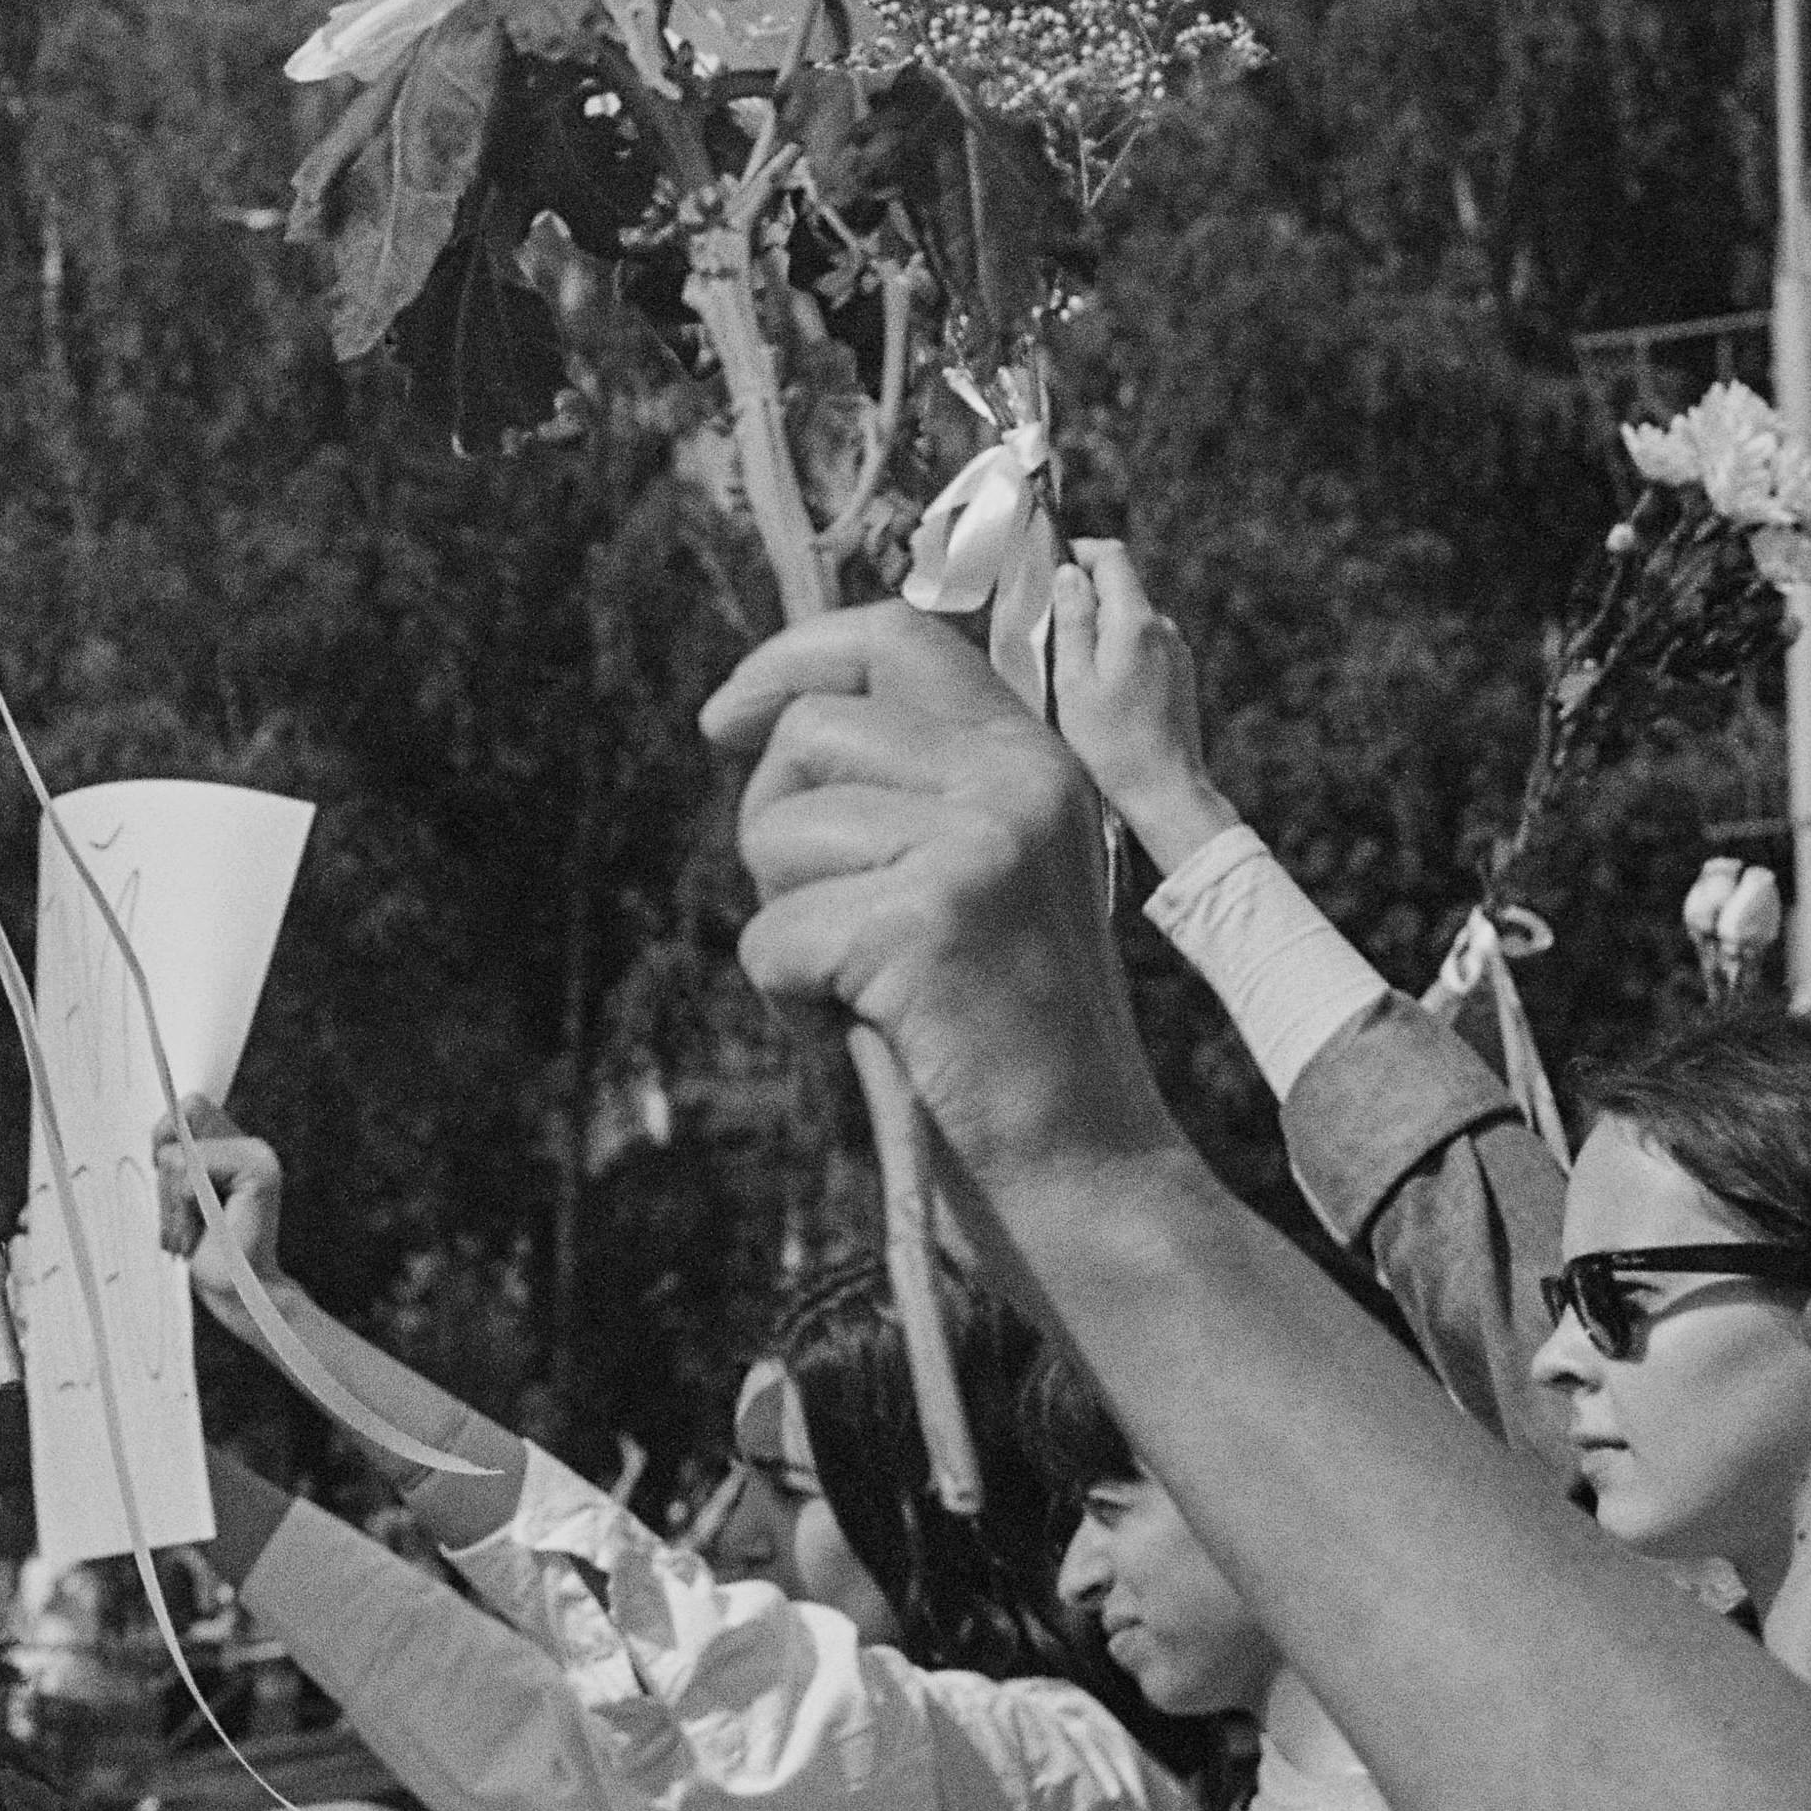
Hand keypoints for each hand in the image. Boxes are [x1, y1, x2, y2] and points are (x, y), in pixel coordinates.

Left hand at [159, 1102, 287, 1315]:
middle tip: (183, 1211)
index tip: (168, 1179)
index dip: (164, 1134)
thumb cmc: (201, 1247)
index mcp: (232, 1144)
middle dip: (165, 1172)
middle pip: (180, 1121)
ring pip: (178, 1155)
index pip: (187, 1106)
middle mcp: (250, 1143)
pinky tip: (202, 1234)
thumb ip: (173, 1155)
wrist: (236, 1291)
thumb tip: (160, 1131)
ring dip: (171, 1202)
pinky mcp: (258, 1171)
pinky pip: (191, 1173)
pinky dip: (184, 1207)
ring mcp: (258, 1154)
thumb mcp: (174, 1193)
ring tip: (192, 1231)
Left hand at [705, 602, 1187, 1203]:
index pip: (893, 636)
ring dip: (787, 922)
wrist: (1088, 1174)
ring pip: (777, 830)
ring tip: (867, 986)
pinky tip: (866, 1031)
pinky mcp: (930, 921)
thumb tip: (765, 717)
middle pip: (807, 731)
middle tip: (831, 922)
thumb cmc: (1003, 1038)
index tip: (722, 719)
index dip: (786, 661)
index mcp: (1035, 757)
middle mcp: (1019, 779)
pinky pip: (773, 934)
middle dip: (775, 827)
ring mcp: (981, 842)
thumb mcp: (977, 878)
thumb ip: (907, 790)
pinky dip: (791, 1000)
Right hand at [1047, 540, 1234, 872]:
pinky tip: (1100, 690)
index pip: (1111, 557)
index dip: (1077, 552)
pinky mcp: (1180, 673)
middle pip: (1119, 586)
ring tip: (1071, 670)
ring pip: (1129, 616)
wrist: (1164, 790)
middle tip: (1047, 630)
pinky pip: (1142, 643)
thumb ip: (1072, 621)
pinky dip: (1116, 649)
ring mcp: (1176, 650)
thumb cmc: (1111, 742)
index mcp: (1136, 622)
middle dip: (1082, 595)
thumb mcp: (1074, 680)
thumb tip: (1069, 575)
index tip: (1048, 569)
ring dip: (1098, 627)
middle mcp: (1163, 628)